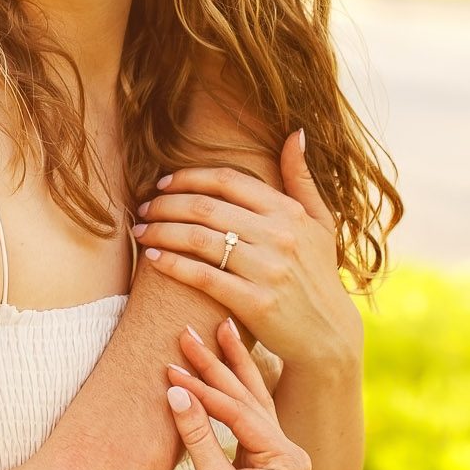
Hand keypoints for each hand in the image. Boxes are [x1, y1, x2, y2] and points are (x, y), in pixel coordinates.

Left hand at [132, 130, 361, 373]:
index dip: (188, 177)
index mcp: (289, 212)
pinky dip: (172, 264)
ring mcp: (268, 270)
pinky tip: (153, 258)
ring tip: (140, 231)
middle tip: (144, 208)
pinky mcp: (256, 303)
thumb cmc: (318, 273)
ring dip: (160, 231)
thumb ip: (301, 178)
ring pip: (198, 239)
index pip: (227, 180)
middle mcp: (279, 236)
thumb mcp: (320, 223)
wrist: (329, 335)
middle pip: (205, 207)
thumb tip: (294, 134)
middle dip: (165, 204)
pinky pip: (203, 276)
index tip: (163, 183)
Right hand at [165, 318, 311, 469]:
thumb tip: (175, 393)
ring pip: (254, 397)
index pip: (239, 413)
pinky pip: (251, 410)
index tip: (170, 372)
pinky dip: (236, 385)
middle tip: (187, 333)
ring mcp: (281, 451)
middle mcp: (290, 450)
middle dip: (216, 365)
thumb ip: (198, 439)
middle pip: (249, 397)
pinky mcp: (266, 455)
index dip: (203, 392)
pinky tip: (231, 361)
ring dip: (232, 364)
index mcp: (287, 459)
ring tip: (220, 328)